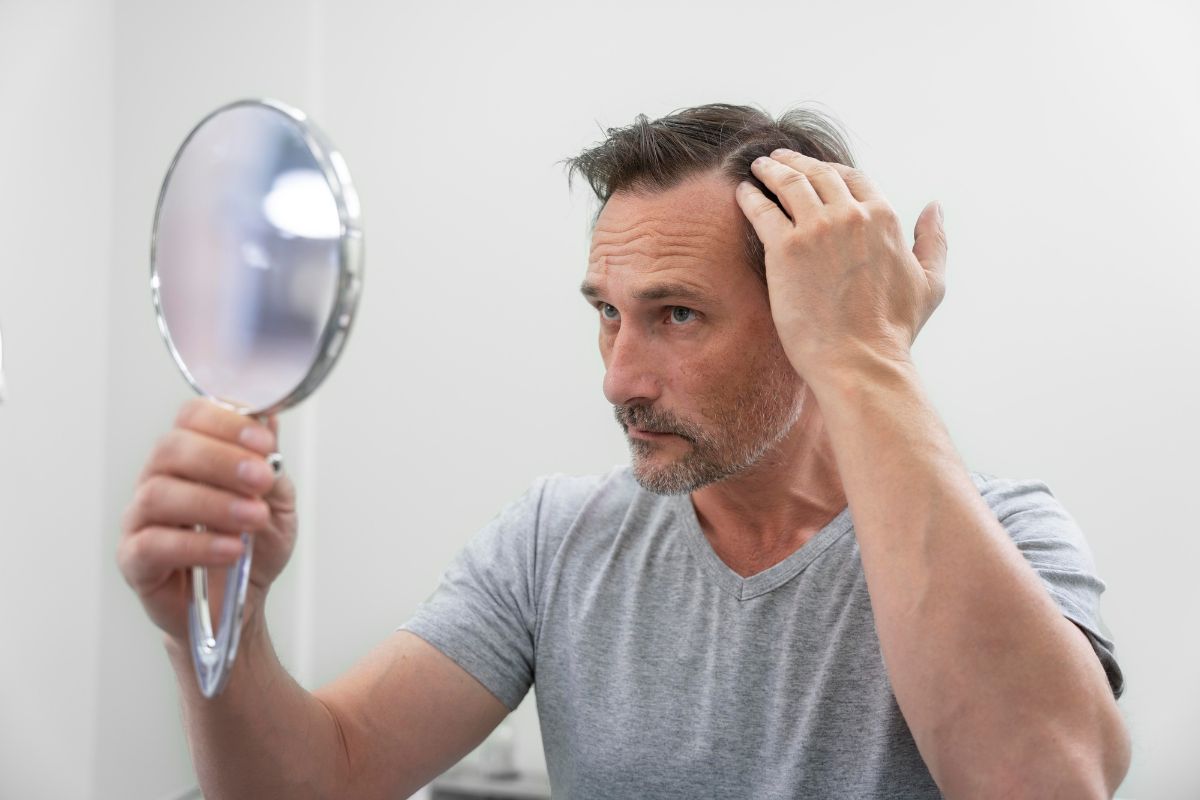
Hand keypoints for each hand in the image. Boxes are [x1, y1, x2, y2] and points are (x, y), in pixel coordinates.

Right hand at [117, 398, 298, 642]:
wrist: (241, 604)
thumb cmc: (254, 546)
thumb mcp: (278, 503)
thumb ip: (272, 466)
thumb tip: (268, 421)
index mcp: (192, 455)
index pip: (192, 418)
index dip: (227, 423)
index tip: (264, 442)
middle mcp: (160, 478)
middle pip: (172, 449)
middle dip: (222, 460)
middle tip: (261, 479)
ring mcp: (141, 518)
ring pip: (159, 495)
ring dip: (213, 503)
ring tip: (254, 518)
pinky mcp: (135, 559)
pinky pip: (153, 544)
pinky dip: (197, 545)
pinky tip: (231, 548)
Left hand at [735, 148, 947, 379]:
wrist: (860, 360)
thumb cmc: (894, 330)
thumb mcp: (931, 281)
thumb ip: (934, 239)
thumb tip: (934, 207)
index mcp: (884, 217)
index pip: (852, 178)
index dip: (830, 170)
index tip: (814, 169)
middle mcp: (851, 215)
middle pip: (818, 174)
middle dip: (795, 162)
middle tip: (777, 159)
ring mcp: (817, 229)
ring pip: (789, 184)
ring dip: (771, 170)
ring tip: (759, 168)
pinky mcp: (785, 249)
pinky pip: (762, 209)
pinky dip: (751, 196)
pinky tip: (743, 192)